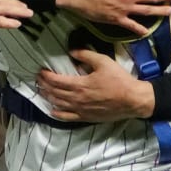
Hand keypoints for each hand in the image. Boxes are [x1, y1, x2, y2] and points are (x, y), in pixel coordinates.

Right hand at [0, 0, 29, 35]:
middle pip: (5, 0)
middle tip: (26, 7)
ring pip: (7, 9)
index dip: (3, 0)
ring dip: (19, 11)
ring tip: (27, 13)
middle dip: (17, 4)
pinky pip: (2, 21)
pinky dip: (11, 22)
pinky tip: (17, 23)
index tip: (8, 3)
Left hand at [38, 49, 153, 121]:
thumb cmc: (119, 80)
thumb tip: (71, 52)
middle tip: (38, 80)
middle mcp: (77, 99)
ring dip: (48, 97)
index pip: (56, 81)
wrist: (132, 100)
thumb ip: (86, 55)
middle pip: (55, 92)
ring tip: (42, 91)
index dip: (46, 76)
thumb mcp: (103, 61)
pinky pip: (67, 117)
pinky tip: (52, 110)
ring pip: (58, 104)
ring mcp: (80, 110)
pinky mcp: (86, 117)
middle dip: (44, 85)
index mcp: (80, 84)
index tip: (40, 71)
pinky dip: (58, 113)